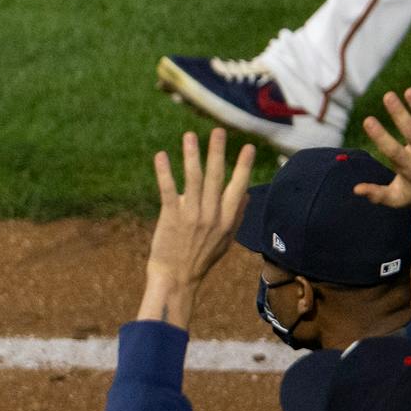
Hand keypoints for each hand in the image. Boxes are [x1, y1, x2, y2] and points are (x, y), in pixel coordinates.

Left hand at [139, 129, 255, 328]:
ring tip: (190, 136)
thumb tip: (246, 194)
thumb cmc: (201, 259)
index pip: (238, 186)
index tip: (248, 147)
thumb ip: (236, 216)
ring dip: (192, 155)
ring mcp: (191, 215)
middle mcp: (212, 215)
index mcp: (227, 219)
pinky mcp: (171, 218)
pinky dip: (165, 172)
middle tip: (218, 131)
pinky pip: (168, 190)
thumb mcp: (226, 241)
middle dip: (218, 152)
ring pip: (193, 179)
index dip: (243, 166)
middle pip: (216, 177)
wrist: (177, 279)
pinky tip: (162, 156)